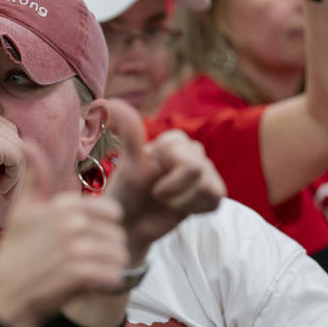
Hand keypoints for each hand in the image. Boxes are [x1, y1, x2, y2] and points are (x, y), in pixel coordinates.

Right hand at [0, 105, 24, 203]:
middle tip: (5, 185)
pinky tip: (2, 190)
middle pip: (14, 139)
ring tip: (4, 191)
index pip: (3, 131)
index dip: (4, 154)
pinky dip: (15, 178)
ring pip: (19, 150)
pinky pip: (19, 160)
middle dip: (13, 163)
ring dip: (16, 174)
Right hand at [0, 141, 127, 326]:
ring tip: (86, 275)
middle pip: (118, 235)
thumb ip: (33, 177)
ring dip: (109, 268)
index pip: (112, 212)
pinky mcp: (82, 276)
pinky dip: (107, 284)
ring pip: (120, 256)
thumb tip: (27, 141)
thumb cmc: (17, 254)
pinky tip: (88, 287)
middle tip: (84, 263)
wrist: (6, 298)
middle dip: (108, 250)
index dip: (104, 229)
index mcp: (64, 205)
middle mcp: (72, 223)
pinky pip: (115, 276)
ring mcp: (77, 249)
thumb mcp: (22, 211)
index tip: (84, 241)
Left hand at [106, 99, 225, 264]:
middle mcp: (192, 153)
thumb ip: (129, 133)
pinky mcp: (212, 193)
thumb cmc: (126, 194)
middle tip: (156, 194)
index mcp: (173, 142)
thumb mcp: (128, 164)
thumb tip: (112, 101)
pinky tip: (181, 209)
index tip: (149, 177)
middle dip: (172, 189)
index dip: (165, 172)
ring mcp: (204, 173)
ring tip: (167, 202)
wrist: (131, 226)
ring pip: (208, 186)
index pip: (183, 152)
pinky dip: (195, 208)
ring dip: (182, 201)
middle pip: (196, 168)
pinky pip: (216, 198)